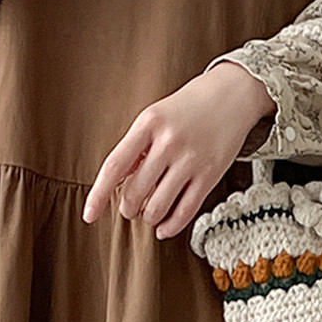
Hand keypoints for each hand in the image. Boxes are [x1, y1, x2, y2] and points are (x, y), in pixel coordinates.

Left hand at [81, 61, 277, 238]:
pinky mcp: (210, 174)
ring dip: (148, 217)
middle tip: (129, 207)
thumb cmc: (189, 106)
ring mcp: (191, 159)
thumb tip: (119, 182)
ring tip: (148, 213)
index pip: (114, 166)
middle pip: (134, 192)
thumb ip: (137, 146)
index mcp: (148, 124)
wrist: (232, 94)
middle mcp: (168, 142)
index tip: (89, 214)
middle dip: (127, 207)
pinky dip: (170, 226)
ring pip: (157, 206)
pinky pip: (185, 211)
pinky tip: (164, 228)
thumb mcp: (155, 115)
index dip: (98, 194)